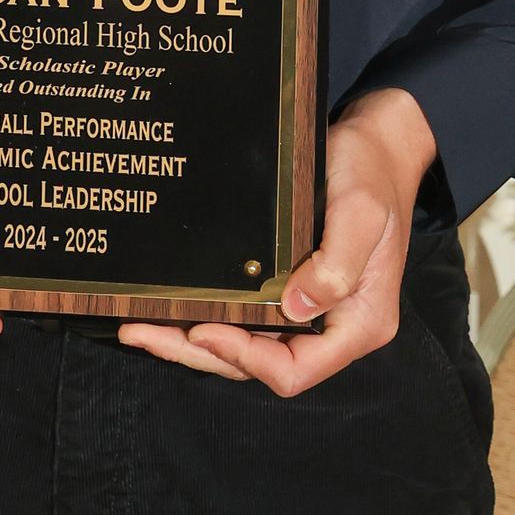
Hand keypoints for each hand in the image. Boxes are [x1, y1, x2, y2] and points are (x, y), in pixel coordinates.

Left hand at [117, 87, 436, 394]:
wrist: (376, 144)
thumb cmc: (371, 174)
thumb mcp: (360, 212)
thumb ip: (337, 264)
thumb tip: (295, 308)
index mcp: (357, 323)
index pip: (297, 369)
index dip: (247, 359)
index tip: (204, 329)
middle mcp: (330, 327)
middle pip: (261, 365)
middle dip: (200, 353)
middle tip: (142, 334)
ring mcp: (307, 310)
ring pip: (246, 345)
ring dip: (193, 340)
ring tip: (139, 328)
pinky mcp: (288, 288)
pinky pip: (247, 316)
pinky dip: (209, 314)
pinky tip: (168, 306)